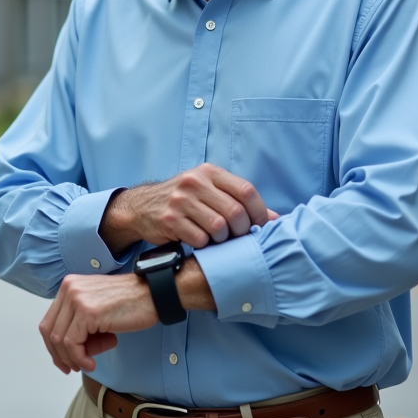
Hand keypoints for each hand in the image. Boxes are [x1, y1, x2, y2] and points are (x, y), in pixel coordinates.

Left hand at [39, 273, 156, 373]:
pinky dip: (80, 358)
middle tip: (72, 367)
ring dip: (73, 358)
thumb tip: (68, 350)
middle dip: (59, 355)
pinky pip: (72, 344)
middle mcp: (70, 289)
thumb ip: (79, 322)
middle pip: (50, 331)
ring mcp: (77, 299)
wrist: (153, 294)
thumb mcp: (96, 307)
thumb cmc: (131, 302)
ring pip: (59, 340)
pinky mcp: (87, 312)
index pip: (49, 320)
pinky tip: (91, 363)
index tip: (63, 360)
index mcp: (70, 285)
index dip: (53, 346)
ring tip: (89, 362)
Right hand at [100, 163, 277, 253]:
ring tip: (216, 239)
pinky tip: (198, 241)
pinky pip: (199, 239)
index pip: (246, 190)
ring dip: (221, 240)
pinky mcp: (169, 219)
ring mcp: (180, 200)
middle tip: (235, 237)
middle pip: (235, 212)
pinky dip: (204, 245)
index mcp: (209, 172)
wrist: (142, 206)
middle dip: (240, 231)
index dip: (258, 212)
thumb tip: (275, 219)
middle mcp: (194, 182)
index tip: (258, 226)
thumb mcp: (210, 192)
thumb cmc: (184, 200)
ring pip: (218, 227)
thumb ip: (240, 202)